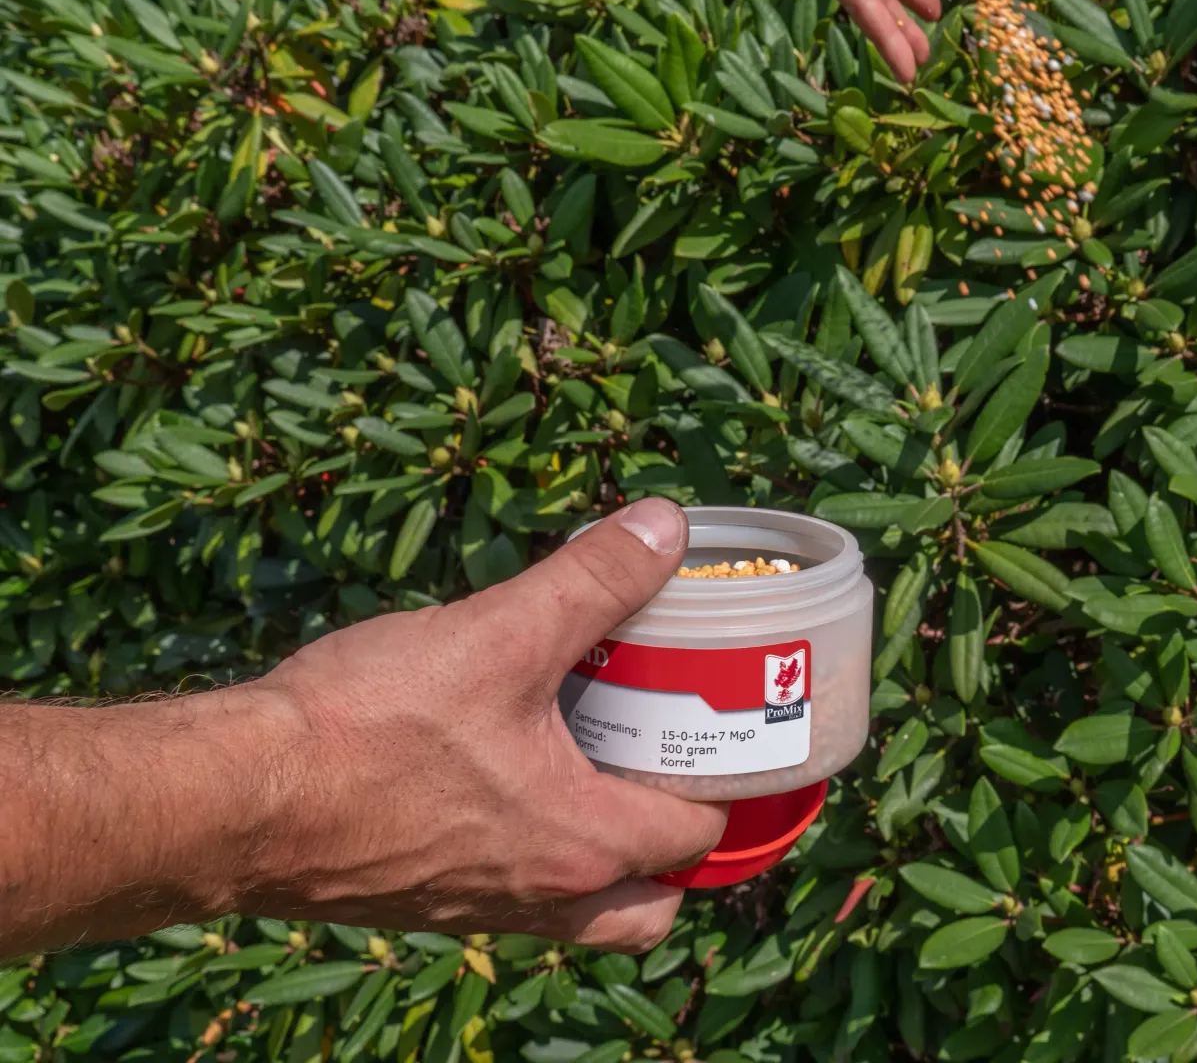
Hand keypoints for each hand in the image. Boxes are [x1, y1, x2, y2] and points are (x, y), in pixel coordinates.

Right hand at [236, 497, 723, 952]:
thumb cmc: (366, 726)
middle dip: (676, 842)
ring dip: (606, 851)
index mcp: (579, 843)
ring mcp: (476, 906)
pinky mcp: (420, 897)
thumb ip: (593, 580)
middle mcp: (539, 894)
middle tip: (670, 759)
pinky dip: (532, 844)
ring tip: (597, 760)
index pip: (698, 834)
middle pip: (650, 901)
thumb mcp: (499, 633)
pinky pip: (509, 889)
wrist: (230, 797)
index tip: (730, 726)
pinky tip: (507, 765)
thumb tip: (664, 527)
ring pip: (580, 905)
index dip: (728, 780)